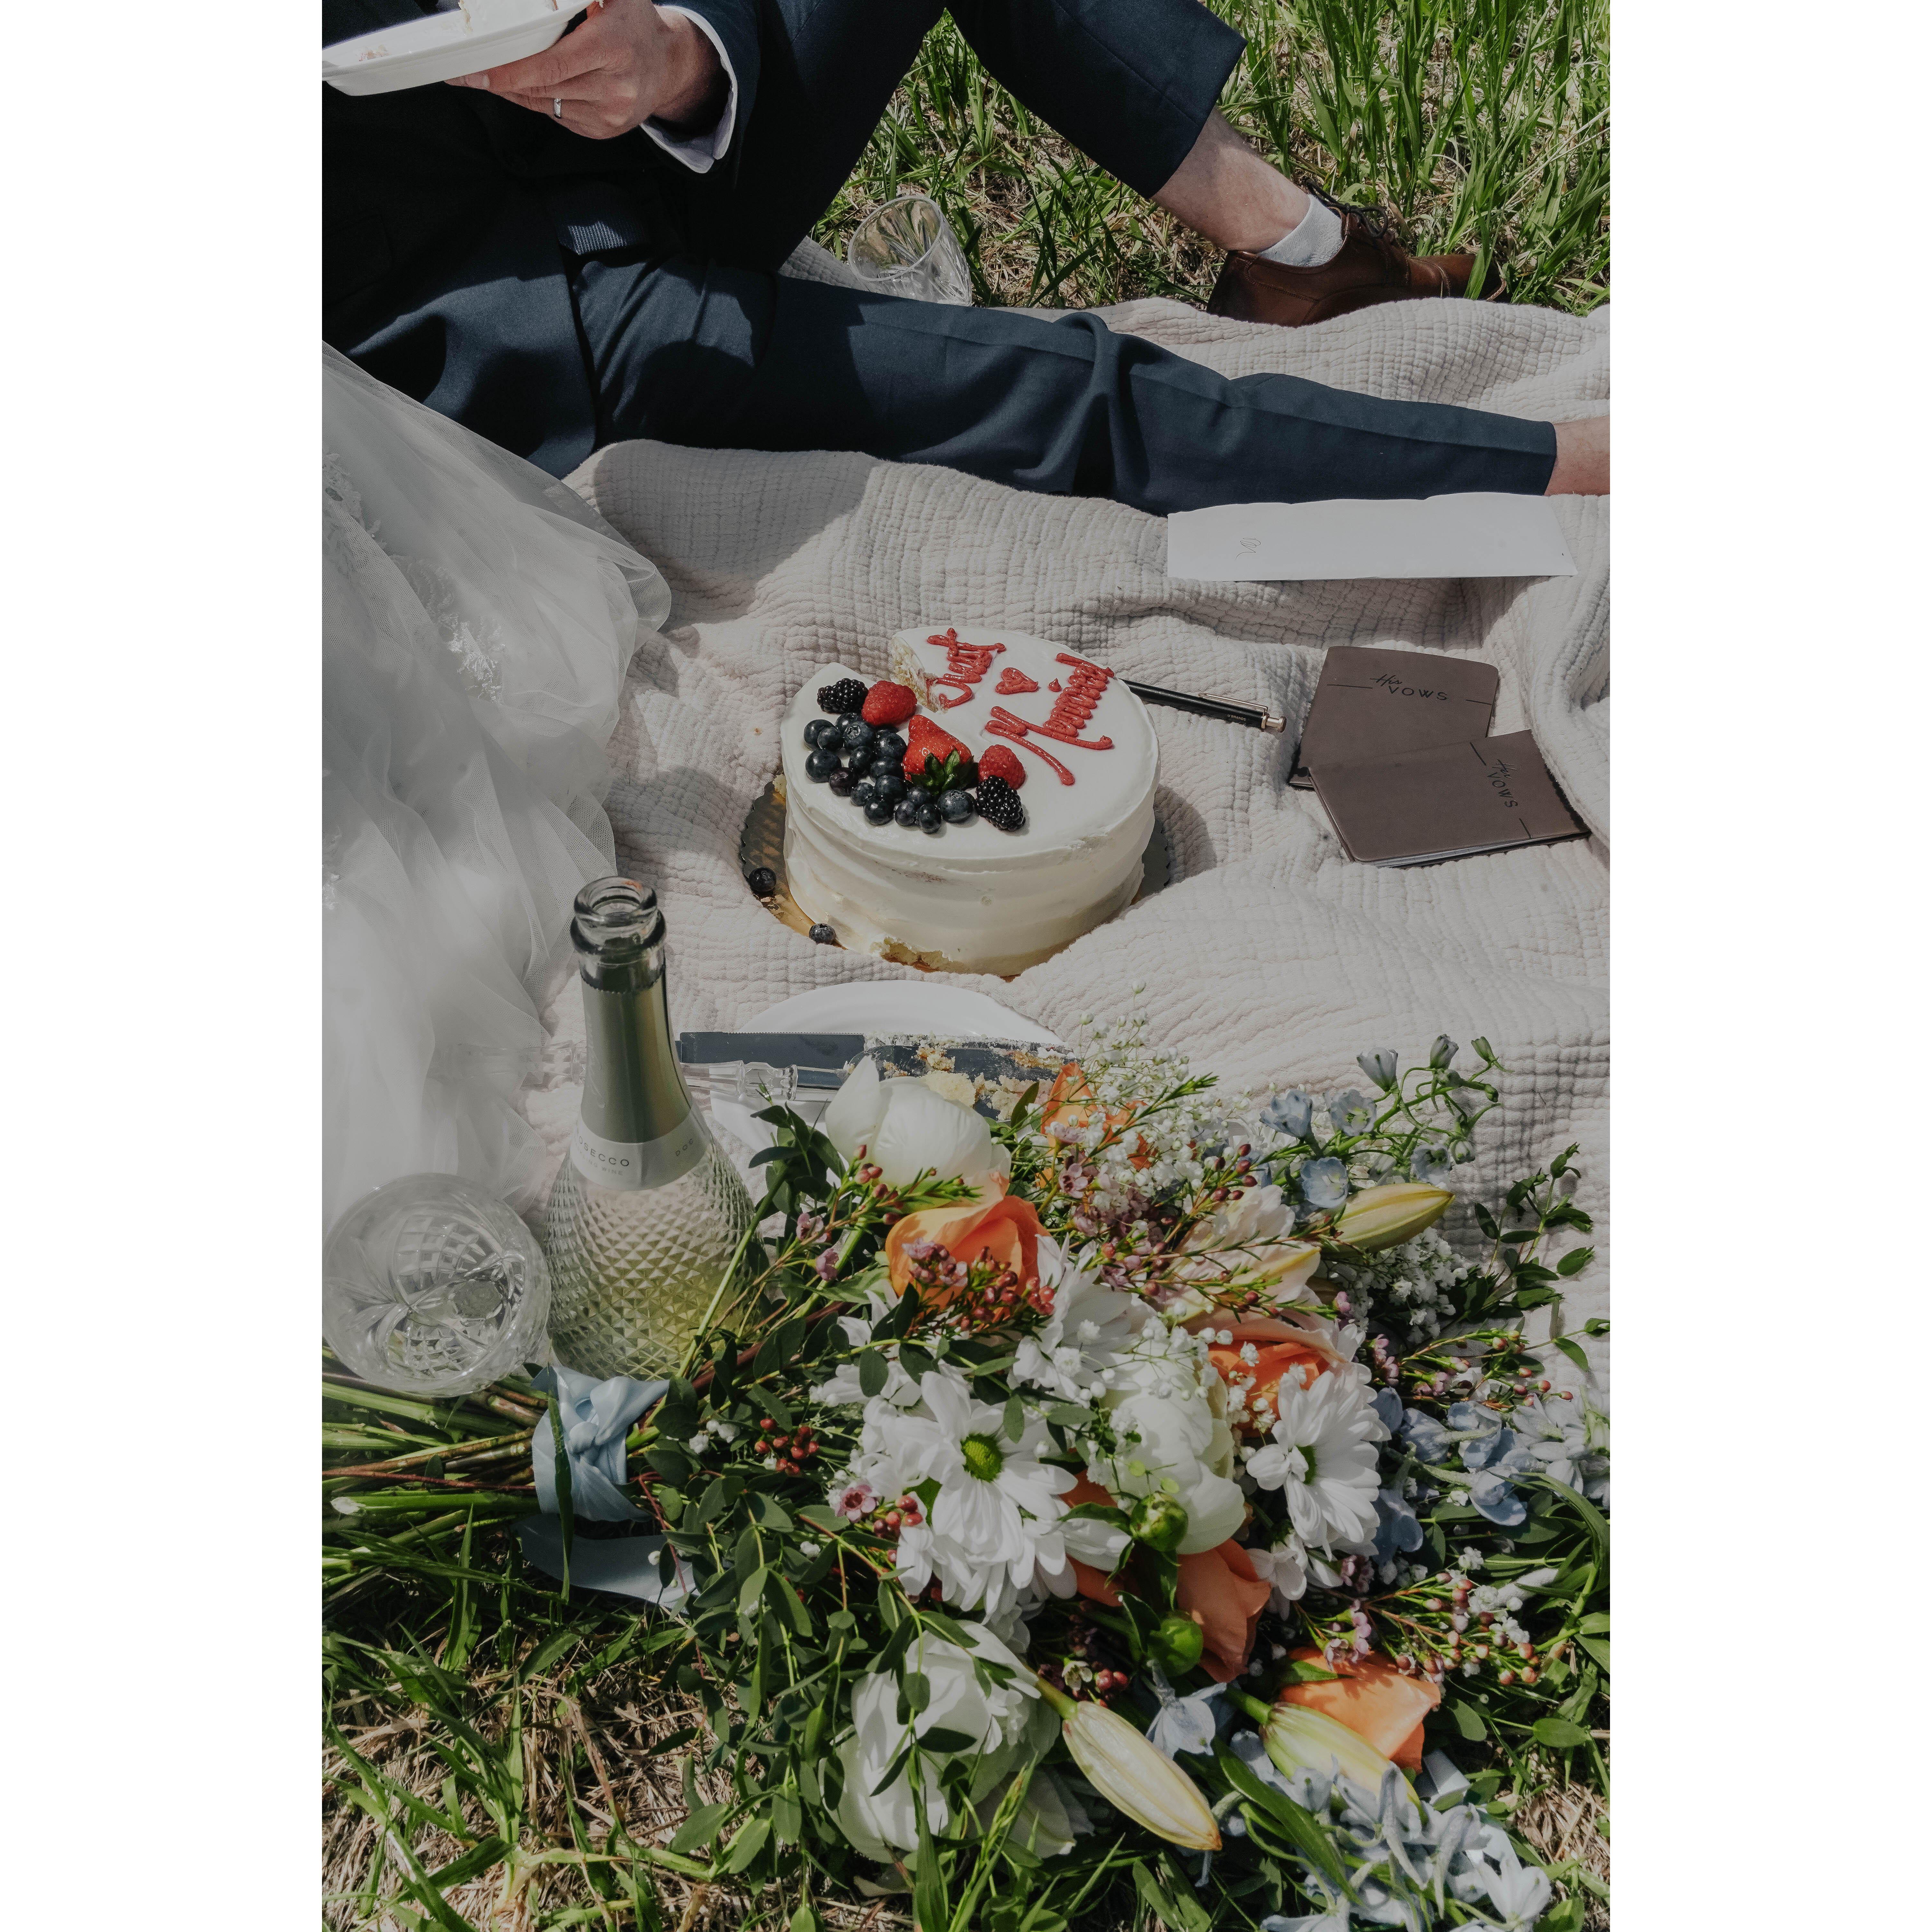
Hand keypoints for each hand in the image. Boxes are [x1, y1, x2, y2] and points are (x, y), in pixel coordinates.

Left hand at [448, 0, 724, 140]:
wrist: (668, 63)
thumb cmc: (633, 21)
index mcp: (612, 48)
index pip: (550, 65)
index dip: (509, 71)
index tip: (476, 71)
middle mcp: (614, 87)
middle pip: (542, 87)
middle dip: (501, 80)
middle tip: (467, 72)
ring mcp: (610, 115)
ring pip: (545, 105)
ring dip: (515, 91)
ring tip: (493, 75)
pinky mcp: (604, 130)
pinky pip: (557, 116)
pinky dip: (538, 100)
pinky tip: (530, 84)